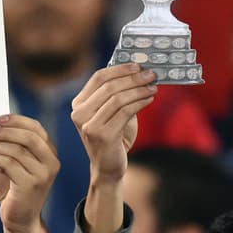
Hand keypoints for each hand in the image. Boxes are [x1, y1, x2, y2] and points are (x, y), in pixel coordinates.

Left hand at [0, 115, 59, 232]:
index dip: (17, 120)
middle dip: (6, 131)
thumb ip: (12, 146)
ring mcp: (43, 174)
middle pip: (29, 137)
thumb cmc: (15, 188)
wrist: (20, 218)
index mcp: (50, 153)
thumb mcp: (15, 163)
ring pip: (16, 150)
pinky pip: (8, 164)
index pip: (37, 128)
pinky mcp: (30, 185)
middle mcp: (51, 162)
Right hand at [69, 64, 156, 183]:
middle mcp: (79, 113)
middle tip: (151, 74)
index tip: (138, 65)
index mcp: (79, 103)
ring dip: (139, 90)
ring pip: (118, 98)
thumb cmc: (113, 136)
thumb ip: (116, 93)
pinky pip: (125, 112)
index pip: (98, 78)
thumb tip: (138, 70)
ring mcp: (89, 125)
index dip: (119, 69)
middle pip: (109, 86)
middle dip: (133, 78)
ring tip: (153, 87)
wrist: (108, 167)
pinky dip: (140, 102)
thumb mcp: (111, 112)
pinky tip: (149, 99)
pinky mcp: (102, 135)